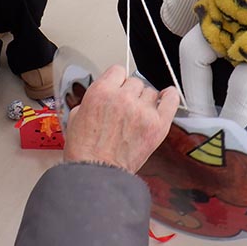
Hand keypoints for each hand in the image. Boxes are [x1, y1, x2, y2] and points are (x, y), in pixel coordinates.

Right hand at [63, 65, 180, 172]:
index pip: (117, 71)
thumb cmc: (85, 151)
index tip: (118, 87)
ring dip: (144, 100)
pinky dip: (169, 97)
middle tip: (124, 108)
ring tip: (137, 115)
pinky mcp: (158, 125)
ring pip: (150, 91)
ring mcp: (143, 111)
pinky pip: (170, 101)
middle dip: (129, 93)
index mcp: (101, 92)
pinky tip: (166, 97)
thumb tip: (104, 96)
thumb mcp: (76, 116)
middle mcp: (123, 98)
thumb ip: (94, 99)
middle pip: (134, 81)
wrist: (97, 174)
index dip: (116, 81)